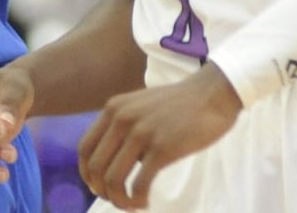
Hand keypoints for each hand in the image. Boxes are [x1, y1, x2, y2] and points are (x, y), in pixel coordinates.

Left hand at [78, 65, 241, 208]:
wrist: (211, 94)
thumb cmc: (179, 104)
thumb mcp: (140, 105)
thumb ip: (123, 125)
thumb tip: (113, 160)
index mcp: (113, 108)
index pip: (85, 148)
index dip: (86, 174)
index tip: (98, 187)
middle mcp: (122, 119)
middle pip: (95, 168)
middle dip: (102, 191)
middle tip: (117, 199)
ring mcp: (141, 133)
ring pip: (113, 180)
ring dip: (119, 200)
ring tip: (132, 204)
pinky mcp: (162, 148)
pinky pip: (139, 185)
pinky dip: (137, 200)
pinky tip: (146, 201)